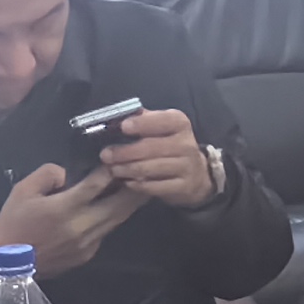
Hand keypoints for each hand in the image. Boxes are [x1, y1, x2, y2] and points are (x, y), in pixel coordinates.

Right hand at [0, 158, 142, 280]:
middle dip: (134, 187)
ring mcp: (88, 243)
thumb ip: (46, 175)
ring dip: (128, 203)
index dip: (111, 170)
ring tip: (136, 188)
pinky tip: (111, 209)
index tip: (117, 160)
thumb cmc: (12, 227)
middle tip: (142, 172)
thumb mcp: (21, 192)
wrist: (8, 268)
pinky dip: (111, 219)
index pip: (98, 184)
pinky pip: (106, 232)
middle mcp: (82, 225)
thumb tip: (67, 173)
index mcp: (65, 208)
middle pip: (120, 204)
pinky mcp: (87, 255)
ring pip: (117, 219)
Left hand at [98, 106, 218, 209]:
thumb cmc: (171, 147)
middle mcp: (187, 144)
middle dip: (125, 151)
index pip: (162, 121)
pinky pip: (155, 187)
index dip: (142, 124)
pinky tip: (127, 182)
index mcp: (180, 124)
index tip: (123, 127)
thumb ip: (144, 120)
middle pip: (150, 147)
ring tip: (113, 169)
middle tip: (105, 155)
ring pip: (150, 168)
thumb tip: (119, 116)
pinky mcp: (184, 187)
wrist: (197, 174)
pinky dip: (137, 184)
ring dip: (127, 169)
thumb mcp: (163, 128)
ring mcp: (187, 167)